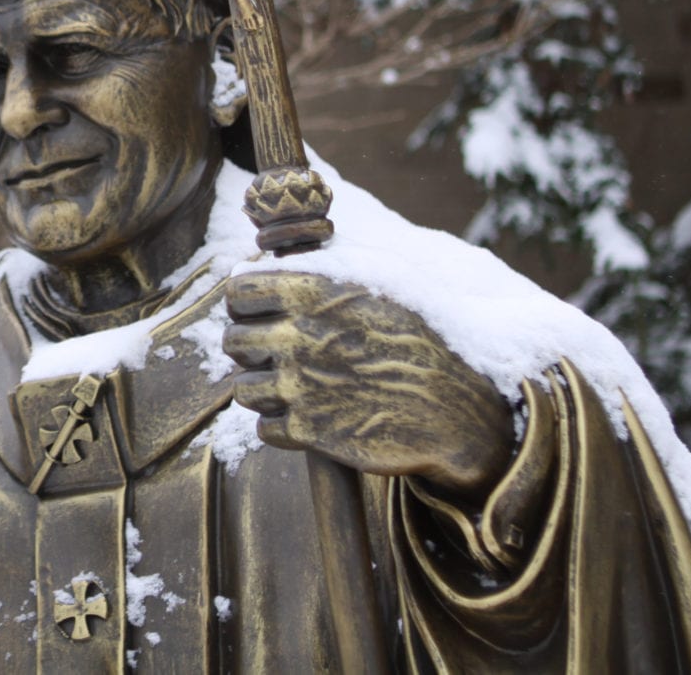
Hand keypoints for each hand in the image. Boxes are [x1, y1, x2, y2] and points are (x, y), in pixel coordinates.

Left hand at [222, 271, 514, 500]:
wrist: (457, 408)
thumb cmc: (422, 337)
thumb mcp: (381, 279)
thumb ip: (323, 266)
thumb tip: (266, 260)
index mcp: (314, 291)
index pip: (238, 290)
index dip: (244, 302)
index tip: (258, 312)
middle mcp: (300, 335)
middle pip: (233, 340)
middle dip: (249, 347)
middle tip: (274, 353)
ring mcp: (301, 385)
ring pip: (244, 388)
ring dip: (264, 389)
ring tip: (295, 386)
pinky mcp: (308, 431)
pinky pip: (264, 427)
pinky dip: (280, 426)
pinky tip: (308, 416)